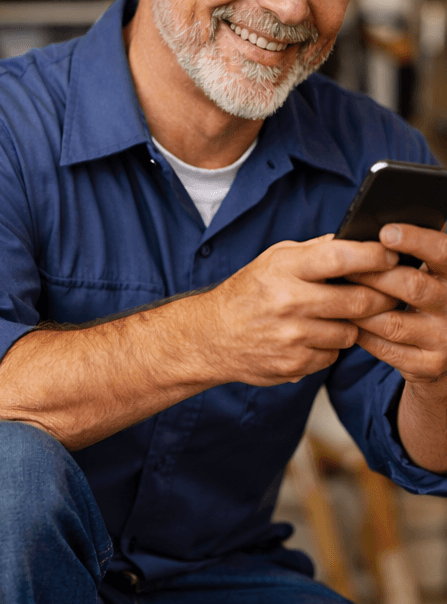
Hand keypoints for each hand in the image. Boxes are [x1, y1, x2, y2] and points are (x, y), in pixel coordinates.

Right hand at [197, 233, 398, 386]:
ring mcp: (292, 337)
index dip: (374, 256)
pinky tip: (313, 336)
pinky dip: (330, 346)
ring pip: (351, 332)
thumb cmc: (248, 292)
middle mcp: (289, 302)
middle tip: (386, 290)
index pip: (340, 258)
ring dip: (352, 324)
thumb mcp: (274, 258)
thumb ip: (315, 250)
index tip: (391, 254)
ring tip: (335, 315)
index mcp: (284, 269)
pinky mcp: (294, 364)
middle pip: (359, 301)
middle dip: (380, 295)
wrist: (211, 336)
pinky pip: (333, 355)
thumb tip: (357, 239)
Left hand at [346, 224, 446, 385]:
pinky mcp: (428, 365)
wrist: (443, 344)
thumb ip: (411, 252)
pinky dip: (363, 334)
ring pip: (392, 322)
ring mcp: (444, 338)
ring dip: (360, 309)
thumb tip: (375, 228)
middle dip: (374, 276)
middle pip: (412, 287)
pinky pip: (386, 349)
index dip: (416, 240)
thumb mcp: (428, 270)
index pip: (442, 252)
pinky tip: (348, 321)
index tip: (385, 232)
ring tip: (339, 295)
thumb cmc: (425, 293)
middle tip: (345, 267)